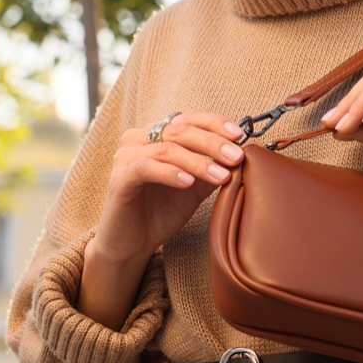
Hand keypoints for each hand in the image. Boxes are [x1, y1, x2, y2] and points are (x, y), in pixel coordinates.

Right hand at [92, 111, 245, 266]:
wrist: (133, 243)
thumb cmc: (163, 211)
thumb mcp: (196, 186)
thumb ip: (214, 167)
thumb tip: (243, 153)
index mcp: (157, 134)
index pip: (189, 119)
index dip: (215, 123)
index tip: (239, 135)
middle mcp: (139, 138)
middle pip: (180, 130)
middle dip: (212, 143)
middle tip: (236, 156)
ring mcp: (126, 155)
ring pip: (166, 149)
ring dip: (198, 162)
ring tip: (220, 175)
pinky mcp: (119, 177)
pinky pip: (146, 168)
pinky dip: (170, 173)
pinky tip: (188, 182)